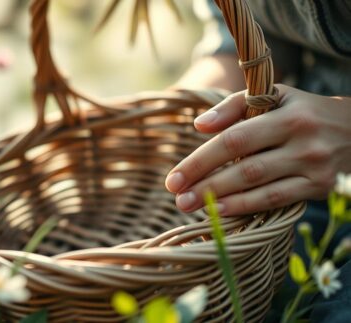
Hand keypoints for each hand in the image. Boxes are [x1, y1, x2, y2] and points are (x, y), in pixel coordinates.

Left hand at [165, 84, 350, 215]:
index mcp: (287, 115)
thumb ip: (233, 107)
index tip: (174, 177)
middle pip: (245, 166)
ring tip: (190, 207)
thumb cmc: (301, 112)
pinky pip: (277, 201)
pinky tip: (221, 212)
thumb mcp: (273, 97)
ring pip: (260, 187)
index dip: (201, 160)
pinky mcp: (320, 187)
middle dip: (205, 184)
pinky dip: (246, 207)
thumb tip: (198, 126)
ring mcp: (313, 167)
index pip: (235, 139)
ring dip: (221, 200)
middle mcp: (302, 141)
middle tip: (177, 198)